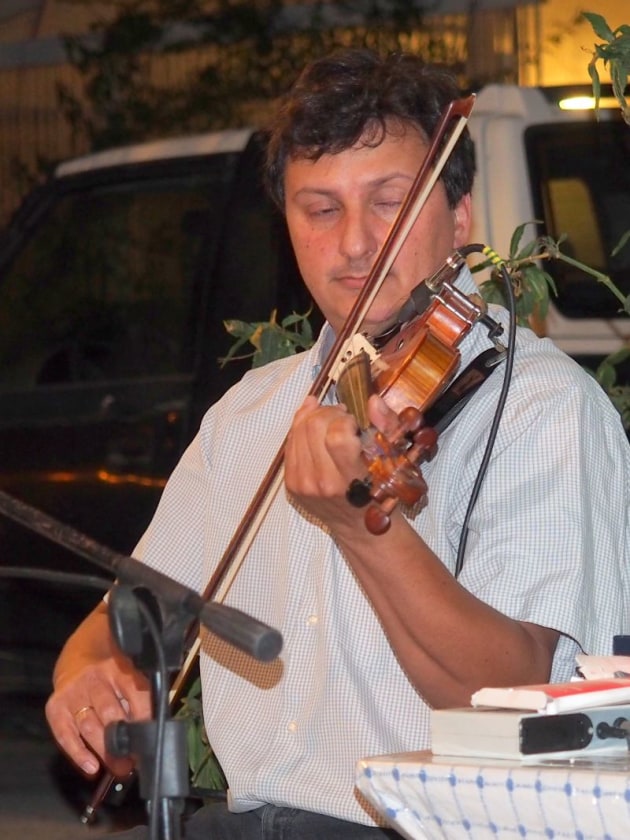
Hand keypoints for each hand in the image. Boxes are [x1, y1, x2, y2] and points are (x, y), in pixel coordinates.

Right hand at [45, 657, 150, 777]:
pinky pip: (66, 735)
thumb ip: (138, 698)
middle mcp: (95, 680)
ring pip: (89, 726)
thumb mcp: (128, 675)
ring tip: (118, 768)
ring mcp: (74, 693)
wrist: (77, 657)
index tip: (150, 741)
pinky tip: (91, 767)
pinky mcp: (55, 707)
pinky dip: (79, 754)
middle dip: (123, 742)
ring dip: (104, 751)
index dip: (144, 721)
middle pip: (110, 714)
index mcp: (120, 670)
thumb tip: (150, 732)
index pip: (136, 695)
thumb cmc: (110, 674)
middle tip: (133, 762)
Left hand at [284, 393, 401, 526]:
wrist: (360, 527)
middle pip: (313, 428)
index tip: (354, 423)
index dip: (344, 421)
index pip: (336, 437)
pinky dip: (300, 429)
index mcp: (351, 480)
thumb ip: (387, 425)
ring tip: (329, 419)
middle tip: (341, 415)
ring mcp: (303, 484)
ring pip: (297, 431)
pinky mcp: (291, 484)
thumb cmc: (381, 492)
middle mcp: (323, 483)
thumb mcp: (394, 459)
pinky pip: (289, 444)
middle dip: (328, 412)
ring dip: (313, 417)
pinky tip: (314, 427)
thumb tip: (372, 401)